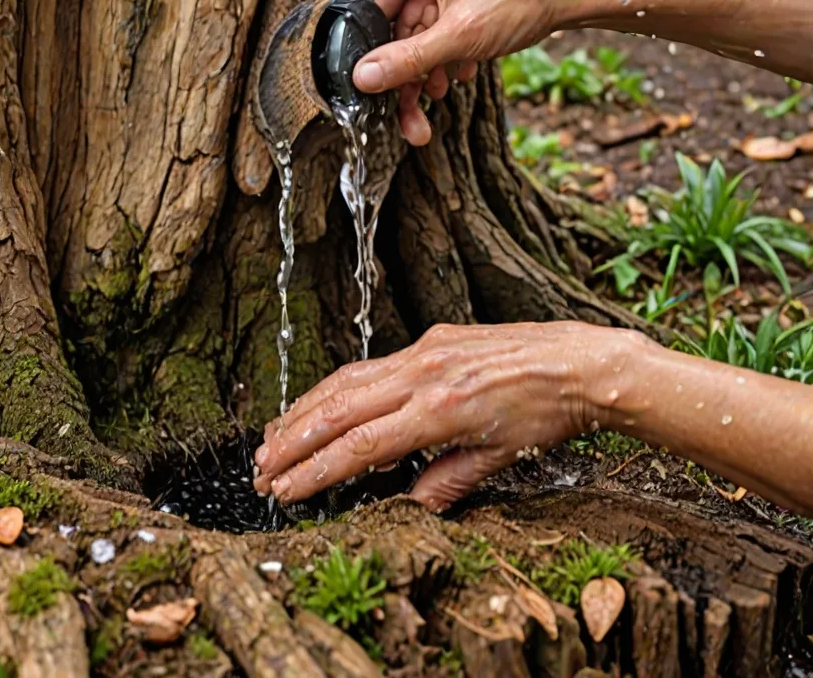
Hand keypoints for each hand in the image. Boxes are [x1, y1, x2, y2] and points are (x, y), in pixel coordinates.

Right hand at [253, 321, 629, 510]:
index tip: (285, 491)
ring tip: (273, 439)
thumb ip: (448, 481)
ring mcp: (424, 351)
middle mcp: (423, 374)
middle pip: (339, 410)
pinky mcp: (430, 338)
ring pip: (347, 380)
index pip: (360, 446)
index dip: (316, 471)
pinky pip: (370, 364)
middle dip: (293, 441)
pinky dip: (336, 387)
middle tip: (261, 470)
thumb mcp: (500, 457)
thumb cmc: (548, 411)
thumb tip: (409, 505)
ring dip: (305, 410)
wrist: (581, 361)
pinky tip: (320, 403)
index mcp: (440, 410)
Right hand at [354, 0, 599, 144]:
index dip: (385, 61)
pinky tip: (468, 70)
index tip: (388, 97)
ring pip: (429, 33)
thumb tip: (362, 78)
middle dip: (414, 75)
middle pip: (404, 31)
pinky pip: (450, 26)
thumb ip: (407, 60)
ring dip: (436, 68)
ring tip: (448, 91)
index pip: (380, 19)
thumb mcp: (457, 36)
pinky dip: (456, 52)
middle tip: (414, 122)